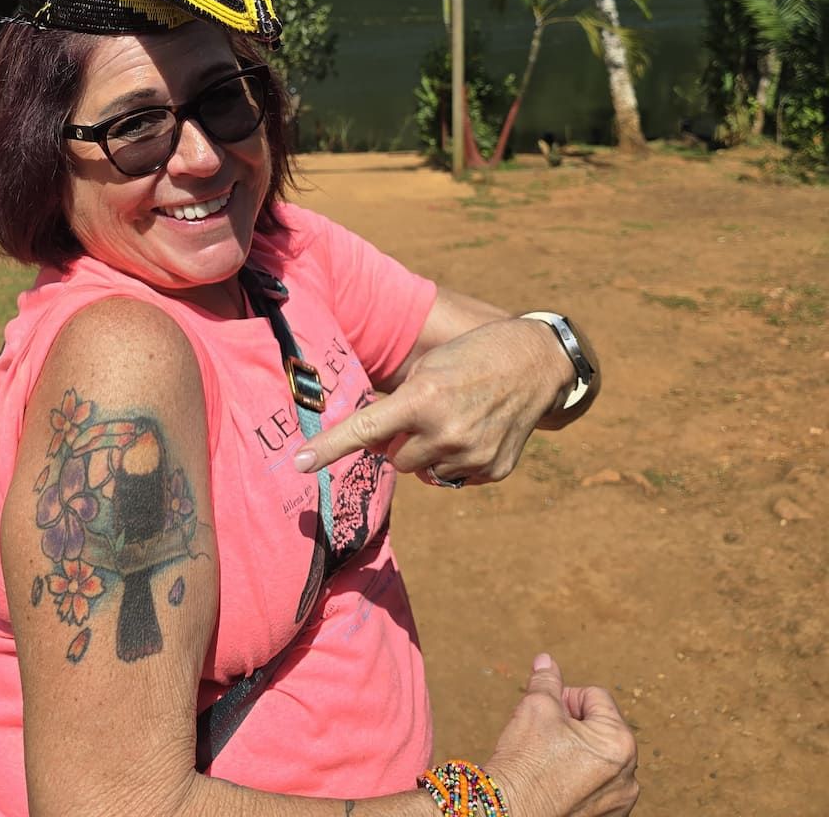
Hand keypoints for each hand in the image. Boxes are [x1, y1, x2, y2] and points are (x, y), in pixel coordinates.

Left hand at [293, 317, 567, 481]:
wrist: (535, 363)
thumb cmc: (471, 356)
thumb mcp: (428, 368)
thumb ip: (399, 405)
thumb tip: (376, 443)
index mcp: (423, 398)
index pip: (365, 430)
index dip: (329, 448)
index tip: (299, 463)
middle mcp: (445, 432)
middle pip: (395, 457)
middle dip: (399, 441)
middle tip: (423, 413)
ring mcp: (472, 456)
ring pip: (422, 471)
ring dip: (426, 452)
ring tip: (453, 418)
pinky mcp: (492, 471)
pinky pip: (454, 478)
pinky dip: (456, 460)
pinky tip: (476, 431)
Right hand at [487, 654, 638, 816]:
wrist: (509, 813)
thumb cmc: (525, 762)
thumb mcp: (536, 707)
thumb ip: (547, 680)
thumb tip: (546, 660)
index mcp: (618, 741)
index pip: (595, 697)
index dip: (565, 699)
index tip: (545, 715)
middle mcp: (629, 774)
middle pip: (600, 727)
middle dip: (574, 724)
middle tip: (546, 736)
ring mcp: (620, 801)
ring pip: (599, 756)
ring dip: (579, 750)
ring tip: (550, 759)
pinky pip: (598, 785)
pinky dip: (581, 778)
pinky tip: (557, 781)